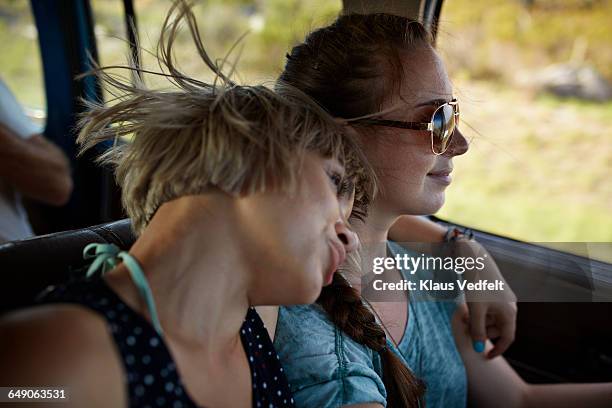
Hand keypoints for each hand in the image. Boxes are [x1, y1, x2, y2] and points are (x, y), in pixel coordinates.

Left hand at [452, 238, 517, 358]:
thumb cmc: (477, 284)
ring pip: (492, 319)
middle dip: (482, 332)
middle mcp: (510, 306)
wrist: (475, 259)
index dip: (498, 349)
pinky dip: (479, 313)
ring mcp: (504, 299)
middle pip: (498, 329)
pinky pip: (489, 310)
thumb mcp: (475, 310)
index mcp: (509, 313)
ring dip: (478, 322)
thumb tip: (479, 349)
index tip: (486, 357)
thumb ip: (477, 330)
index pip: (508, 338)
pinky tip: (466, 310)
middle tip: (465, 330)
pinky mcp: (495, 293)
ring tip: (462, 318)